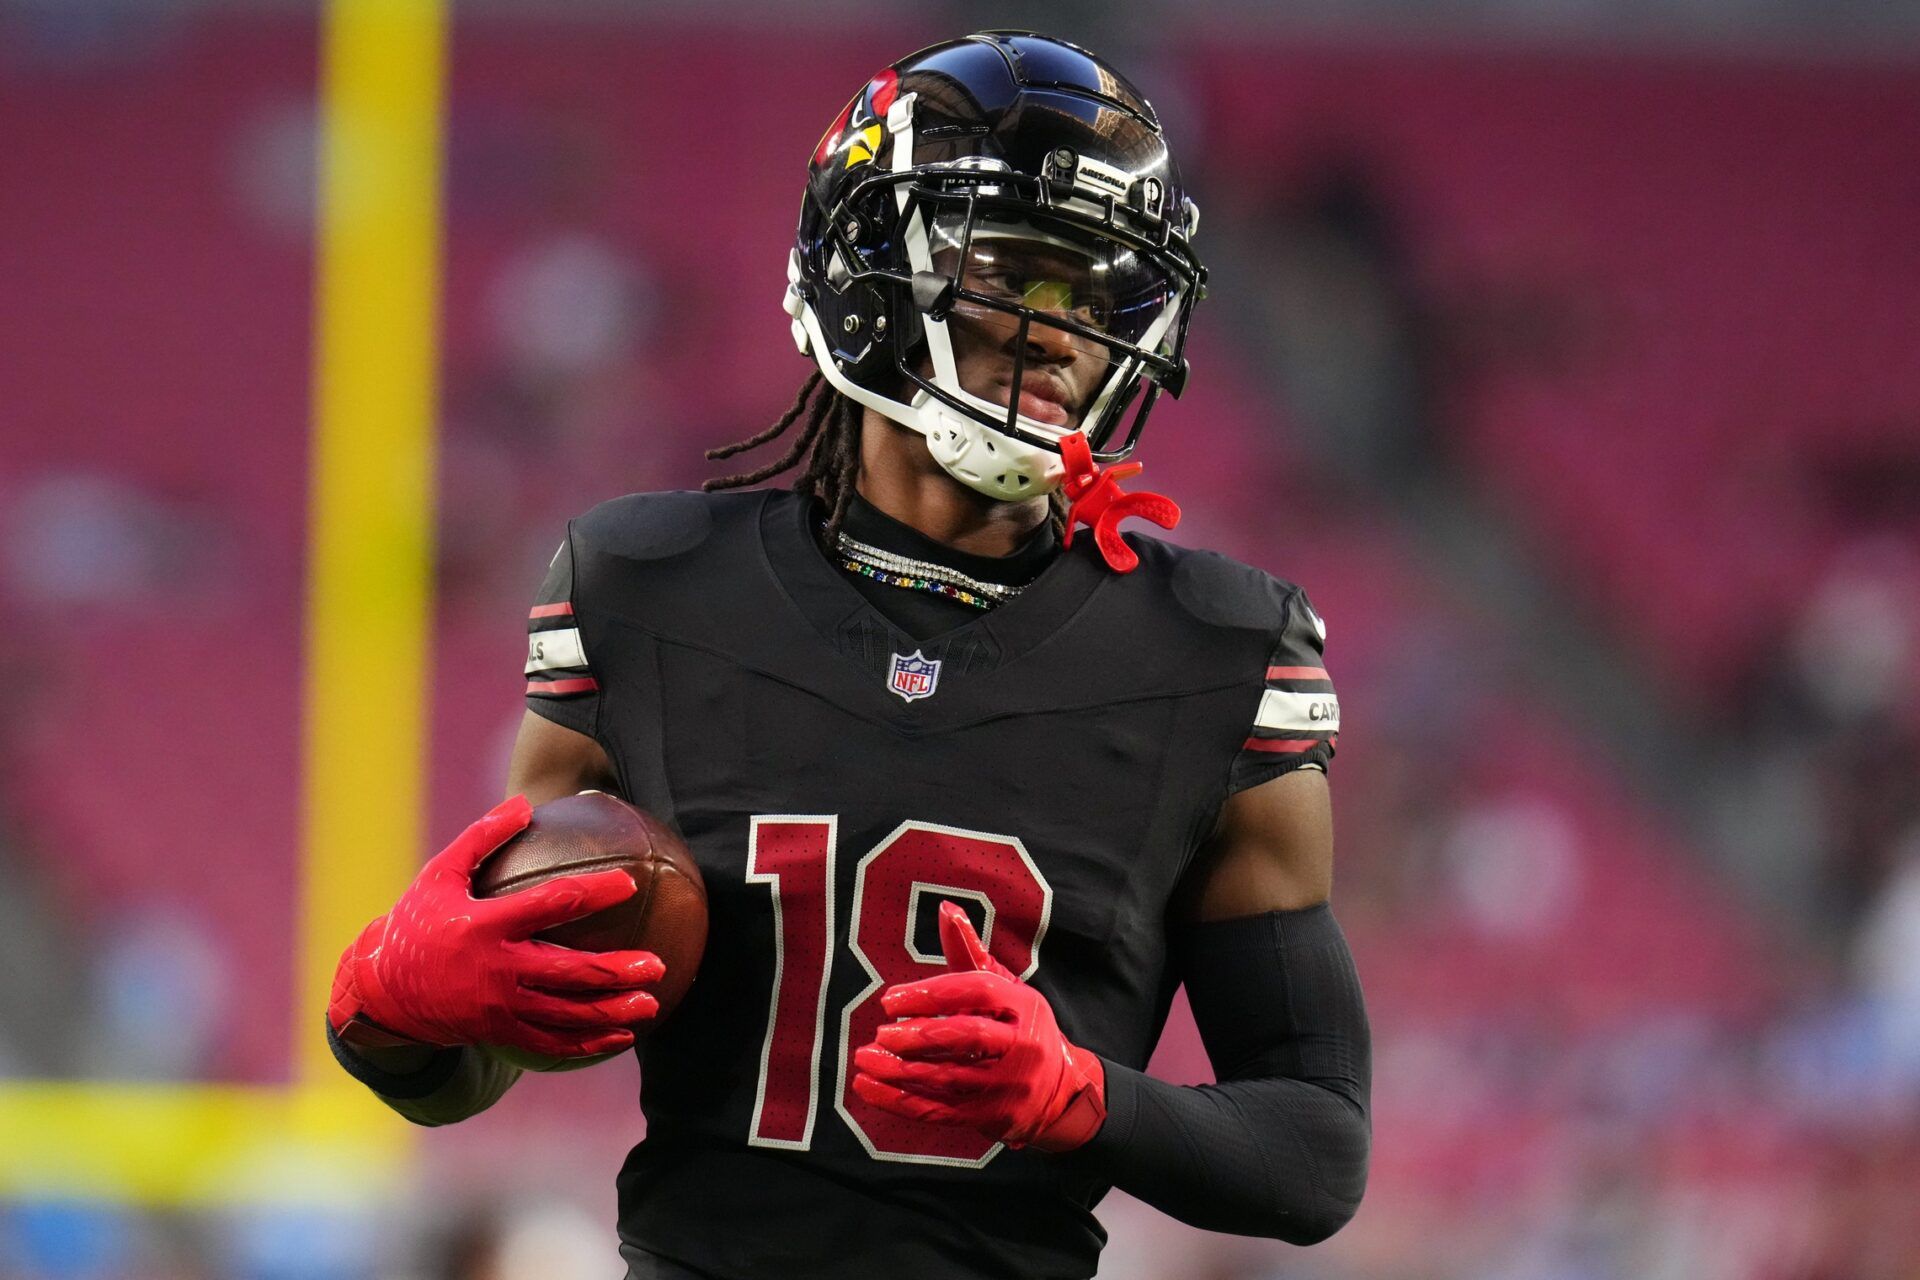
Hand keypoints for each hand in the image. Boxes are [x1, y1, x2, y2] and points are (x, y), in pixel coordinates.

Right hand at [328, 795, 664, 1059]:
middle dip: (616, 970)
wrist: (382, 992)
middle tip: (657, 965)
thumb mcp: (439, 874)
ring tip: (652, 1003)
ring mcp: (498, 1007)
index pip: (550, 905)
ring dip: (612, 1011)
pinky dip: (588, 1043)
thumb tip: (524, 803)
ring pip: (565, 1014)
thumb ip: (482, 838)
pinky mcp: (498, 1033)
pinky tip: (622, 1036)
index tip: (628, 884)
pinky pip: (551, 1043)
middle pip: (568, 972)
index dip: (592, 893)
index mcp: (485, 925)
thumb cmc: (417, 923)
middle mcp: (495, 969)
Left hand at [850, 901, 1105, 1151]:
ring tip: (864, 1058)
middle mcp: (1021, 1047)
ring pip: (948, 1079)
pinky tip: (867, 1087)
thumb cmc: (1019, 1028)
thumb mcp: (1005, 989)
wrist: (1060, 1093)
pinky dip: (898, 1101)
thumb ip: (970, 953)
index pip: (977, 991)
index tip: (890, 999)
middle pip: (967, 1038)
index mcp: (1024, 1007)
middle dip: (920, 1035)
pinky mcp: (989, 1118)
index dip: (932, 993)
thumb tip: (946, 909)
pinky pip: (938, 1111)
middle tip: (881, 1033)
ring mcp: (1007, 1087)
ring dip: (900, 1071)